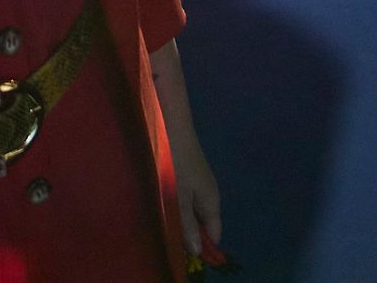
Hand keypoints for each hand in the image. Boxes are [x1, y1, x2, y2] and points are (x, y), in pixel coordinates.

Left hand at [173, 128, 221, 257]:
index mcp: (212, 201)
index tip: (183, 251)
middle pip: (203, 222)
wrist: (170, 125)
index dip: (202, 246)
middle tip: (168, 234)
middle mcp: (209, 193)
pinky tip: (162, 203)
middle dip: (189, 232)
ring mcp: (198, 182)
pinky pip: (185, 198)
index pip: (214, 233)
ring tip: (163, 220)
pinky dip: (176, 205)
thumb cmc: (175, 162)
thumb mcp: (178, 197)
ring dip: (180, 218)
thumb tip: (196, 251)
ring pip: (192, 210)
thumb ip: (186, 224)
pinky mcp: (187, 173)